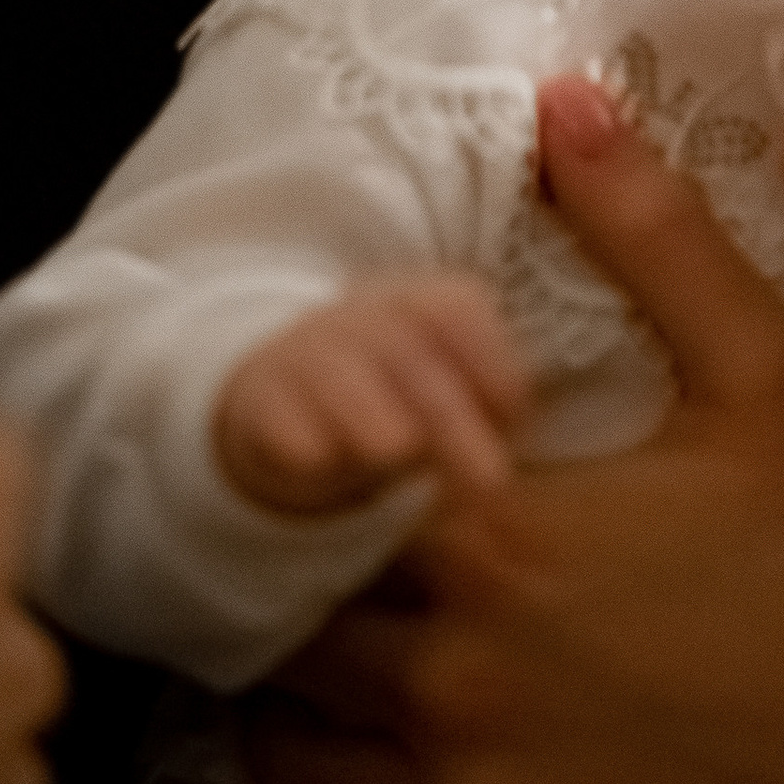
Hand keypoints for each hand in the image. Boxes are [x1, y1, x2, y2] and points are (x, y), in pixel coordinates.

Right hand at [215, 277, 528, 513]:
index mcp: (420, 302)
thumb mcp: (446, 394)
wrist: (286, 387)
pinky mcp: (260, 397)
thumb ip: (487, 420)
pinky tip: (317, 459)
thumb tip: (523, 473)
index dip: (493, 363)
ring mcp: (306, 350)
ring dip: (369, 411)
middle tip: (488, 481)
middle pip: (409, 356)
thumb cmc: (394, 395)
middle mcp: (363, 316)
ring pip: (339, 373)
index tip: (517, 421)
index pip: (459, 311)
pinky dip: (297, 434)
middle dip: (452, 418)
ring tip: (397, 451)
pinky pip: (277, 412)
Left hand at [245, 80, 783, 783]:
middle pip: (280, 632)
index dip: (303, 473)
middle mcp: (454, 680)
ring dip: (281, 705)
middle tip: (311, 552)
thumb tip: (560, 99)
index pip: (310, 500)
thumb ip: (648, 230)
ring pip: (287, 762)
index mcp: (496, 538)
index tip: (330, 453)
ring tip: (318, 654)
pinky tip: (342, 777)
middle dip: (286, 586)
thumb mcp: (767, 361)